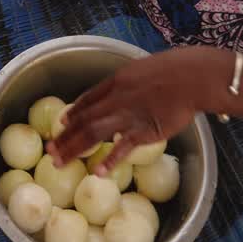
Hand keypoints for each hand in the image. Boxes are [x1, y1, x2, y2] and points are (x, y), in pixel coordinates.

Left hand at [47, 47, 225, 174]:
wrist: (192, 77)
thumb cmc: (176, 70)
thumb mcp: (144, 69)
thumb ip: (132, 81)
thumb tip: (128, 88)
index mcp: (115, 82)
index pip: (87, 100)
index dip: (73, 113)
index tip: (61, 123)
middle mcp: (115, 99)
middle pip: (83, 119)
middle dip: (64, 136)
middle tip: (50, 150)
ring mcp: (127, 115)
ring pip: (92, 133)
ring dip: (74, 148)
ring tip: (59, 162)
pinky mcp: (143, 130)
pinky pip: (122, 147)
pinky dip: (109, 160)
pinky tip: (97, 172)